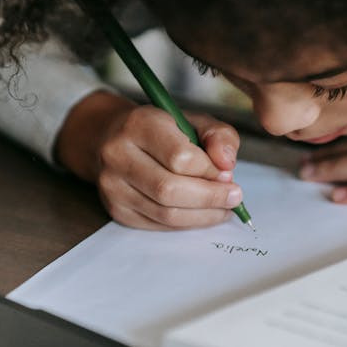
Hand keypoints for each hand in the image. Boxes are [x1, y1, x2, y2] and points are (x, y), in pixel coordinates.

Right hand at [56, 91, 243, 229]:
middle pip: (169, 189)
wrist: (113, 139)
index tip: (228, 176)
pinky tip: (200, 214)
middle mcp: (118, 155)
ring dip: (202, 216)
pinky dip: (185, 223)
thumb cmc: (161, 131)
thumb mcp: (194, 121)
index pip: (180, 157)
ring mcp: (112, 185)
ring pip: (165, 213)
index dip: (210, 171)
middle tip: (234, 198)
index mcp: (140, 124)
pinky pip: (157, 225)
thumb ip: (219, 137)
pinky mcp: (116, 209)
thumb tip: (227, 167)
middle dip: (210, 198)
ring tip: (223, 209)